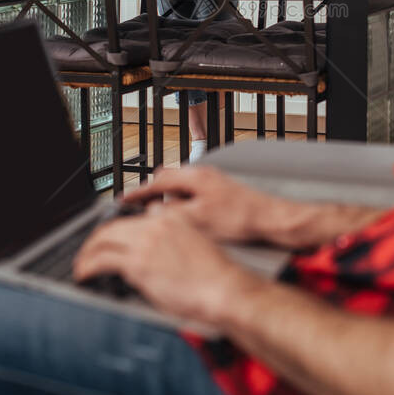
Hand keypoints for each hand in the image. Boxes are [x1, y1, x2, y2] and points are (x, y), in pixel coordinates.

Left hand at [73, 207, 259, 325]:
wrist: (224, 288)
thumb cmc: (216, 275)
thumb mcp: (195, 245)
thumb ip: (173, 240)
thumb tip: (156, 251)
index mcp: (170, 218)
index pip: (132, 219)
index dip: (116, 232)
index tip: (109, 241)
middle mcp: (155, 224)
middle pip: (112, 226)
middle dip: (95, 240)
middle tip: (88, 253)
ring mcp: (145, 242)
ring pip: (103, 240)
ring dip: (87, 253)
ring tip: (81, 265)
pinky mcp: (138, 263)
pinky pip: (103, 259)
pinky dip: (88, 266)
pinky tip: (84, 273)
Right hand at [120, 166, 287, 243]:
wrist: (270, 219)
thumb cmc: (241, 218)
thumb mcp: (199, 219)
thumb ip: (173, 213)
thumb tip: (152, 212)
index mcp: (195, 177)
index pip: (158, 181)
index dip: (138, 192)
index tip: (123, 199)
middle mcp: (203, 174)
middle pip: (168, 179)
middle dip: (151, 192)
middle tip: (136, 205)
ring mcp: (213, 181)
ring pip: (181, 186)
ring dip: (167, 197)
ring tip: (157, 213)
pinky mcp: (220, 191)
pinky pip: (192, 192)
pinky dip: (181, 201)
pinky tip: (184, 217)